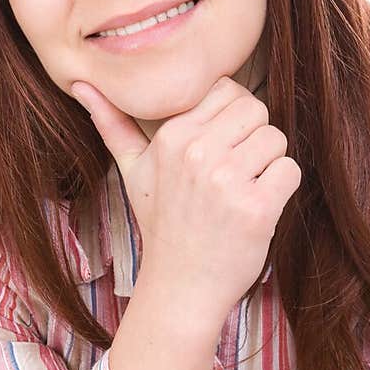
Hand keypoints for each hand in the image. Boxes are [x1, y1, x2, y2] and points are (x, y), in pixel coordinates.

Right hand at [70, 76, 301, 324]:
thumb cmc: (162, 226)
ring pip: (276, 139)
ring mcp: (227, 181)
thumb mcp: (132, 172)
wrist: (181, 287)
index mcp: (172, 137)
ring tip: (244, 191)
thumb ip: (112, 125)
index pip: (227, 90)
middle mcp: (198, 153)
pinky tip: (258, 207)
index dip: (232, 117)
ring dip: (270, 164)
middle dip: (254, 137)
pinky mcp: (256, 208)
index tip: (222, 147)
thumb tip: (80, 83)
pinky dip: (282, 188)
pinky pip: (289, 170)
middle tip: (237, 171)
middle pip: (256, 109)